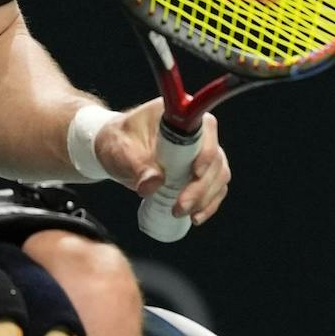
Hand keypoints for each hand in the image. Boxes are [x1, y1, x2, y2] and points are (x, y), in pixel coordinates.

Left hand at [94, 102, 229, 224]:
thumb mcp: (121, 151)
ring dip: (206, 198)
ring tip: (184, 214)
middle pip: (215, 159)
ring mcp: (201, 153)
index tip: (196, 173)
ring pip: (218, 175)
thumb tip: (153, 184)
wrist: (116, 151)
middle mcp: (197, 133)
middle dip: (201, 187)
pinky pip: (215, 188)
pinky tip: (196, 217)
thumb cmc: (118, 142)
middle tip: (180, 207)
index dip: (206, 152)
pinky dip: (209, 204)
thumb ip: (136, 165)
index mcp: (180, 118)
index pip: (206, 131)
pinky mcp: (200, 172)